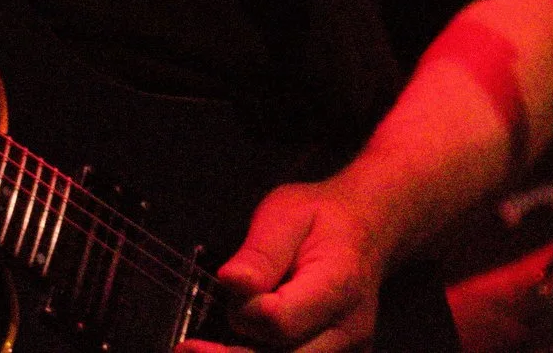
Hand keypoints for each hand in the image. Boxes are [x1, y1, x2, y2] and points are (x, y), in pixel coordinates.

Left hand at [180, 177, 391, 352]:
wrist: (365, 232)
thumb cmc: (319, 218)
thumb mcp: (285, 213)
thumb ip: (260, 252)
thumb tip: (232, 282)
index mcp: (338, 286)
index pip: (280, 321)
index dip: (245, 312)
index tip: (229, 289)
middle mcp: (349, 331)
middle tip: (187, 348)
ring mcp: (348, 352)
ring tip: (200, 351)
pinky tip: (232, 351)